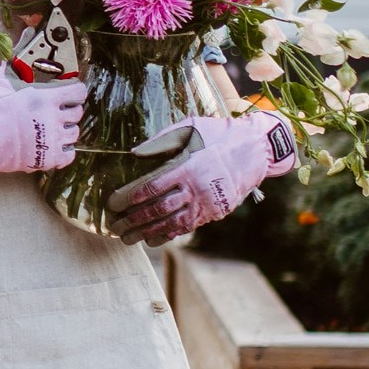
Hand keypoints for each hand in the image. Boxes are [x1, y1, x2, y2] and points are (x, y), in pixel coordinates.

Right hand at [0, 62, 88, 182]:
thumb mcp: (2, 77)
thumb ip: (20, 57)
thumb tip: (28, 33)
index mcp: (46, 97)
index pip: (78, 91)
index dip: (73, 90)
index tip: (65, 91)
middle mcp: (53, 118)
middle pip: (77, 112)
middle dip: (69, 109)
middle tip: (55, 109)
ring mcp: (51, 140)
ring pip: (74, 133)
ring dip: (66, 128)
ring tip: (51, 126)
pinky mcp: (46, 159)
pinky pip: (68, 155)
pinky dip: (63, 150)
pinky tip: (51, 143)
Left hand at [106, 105, 297, 244]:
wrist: (256, 150)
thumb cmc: (219, 135)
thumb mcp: (190, 128)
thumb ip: (160, 141)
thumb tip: (134, 154)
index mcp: (187, 167)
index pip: (149, 187)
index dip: (128, 197)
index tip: (111, 203)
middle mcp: (196, 189)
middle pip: (157, 209)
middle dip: (132, 220)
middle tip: (114, 226)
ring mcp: (206, 204)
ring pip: (171, 224)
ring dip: (146, 233)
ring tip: (126, 238)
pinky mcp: (214, 213)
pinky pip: (187, 228)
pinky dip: (167, 235)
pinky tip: (151, 239)